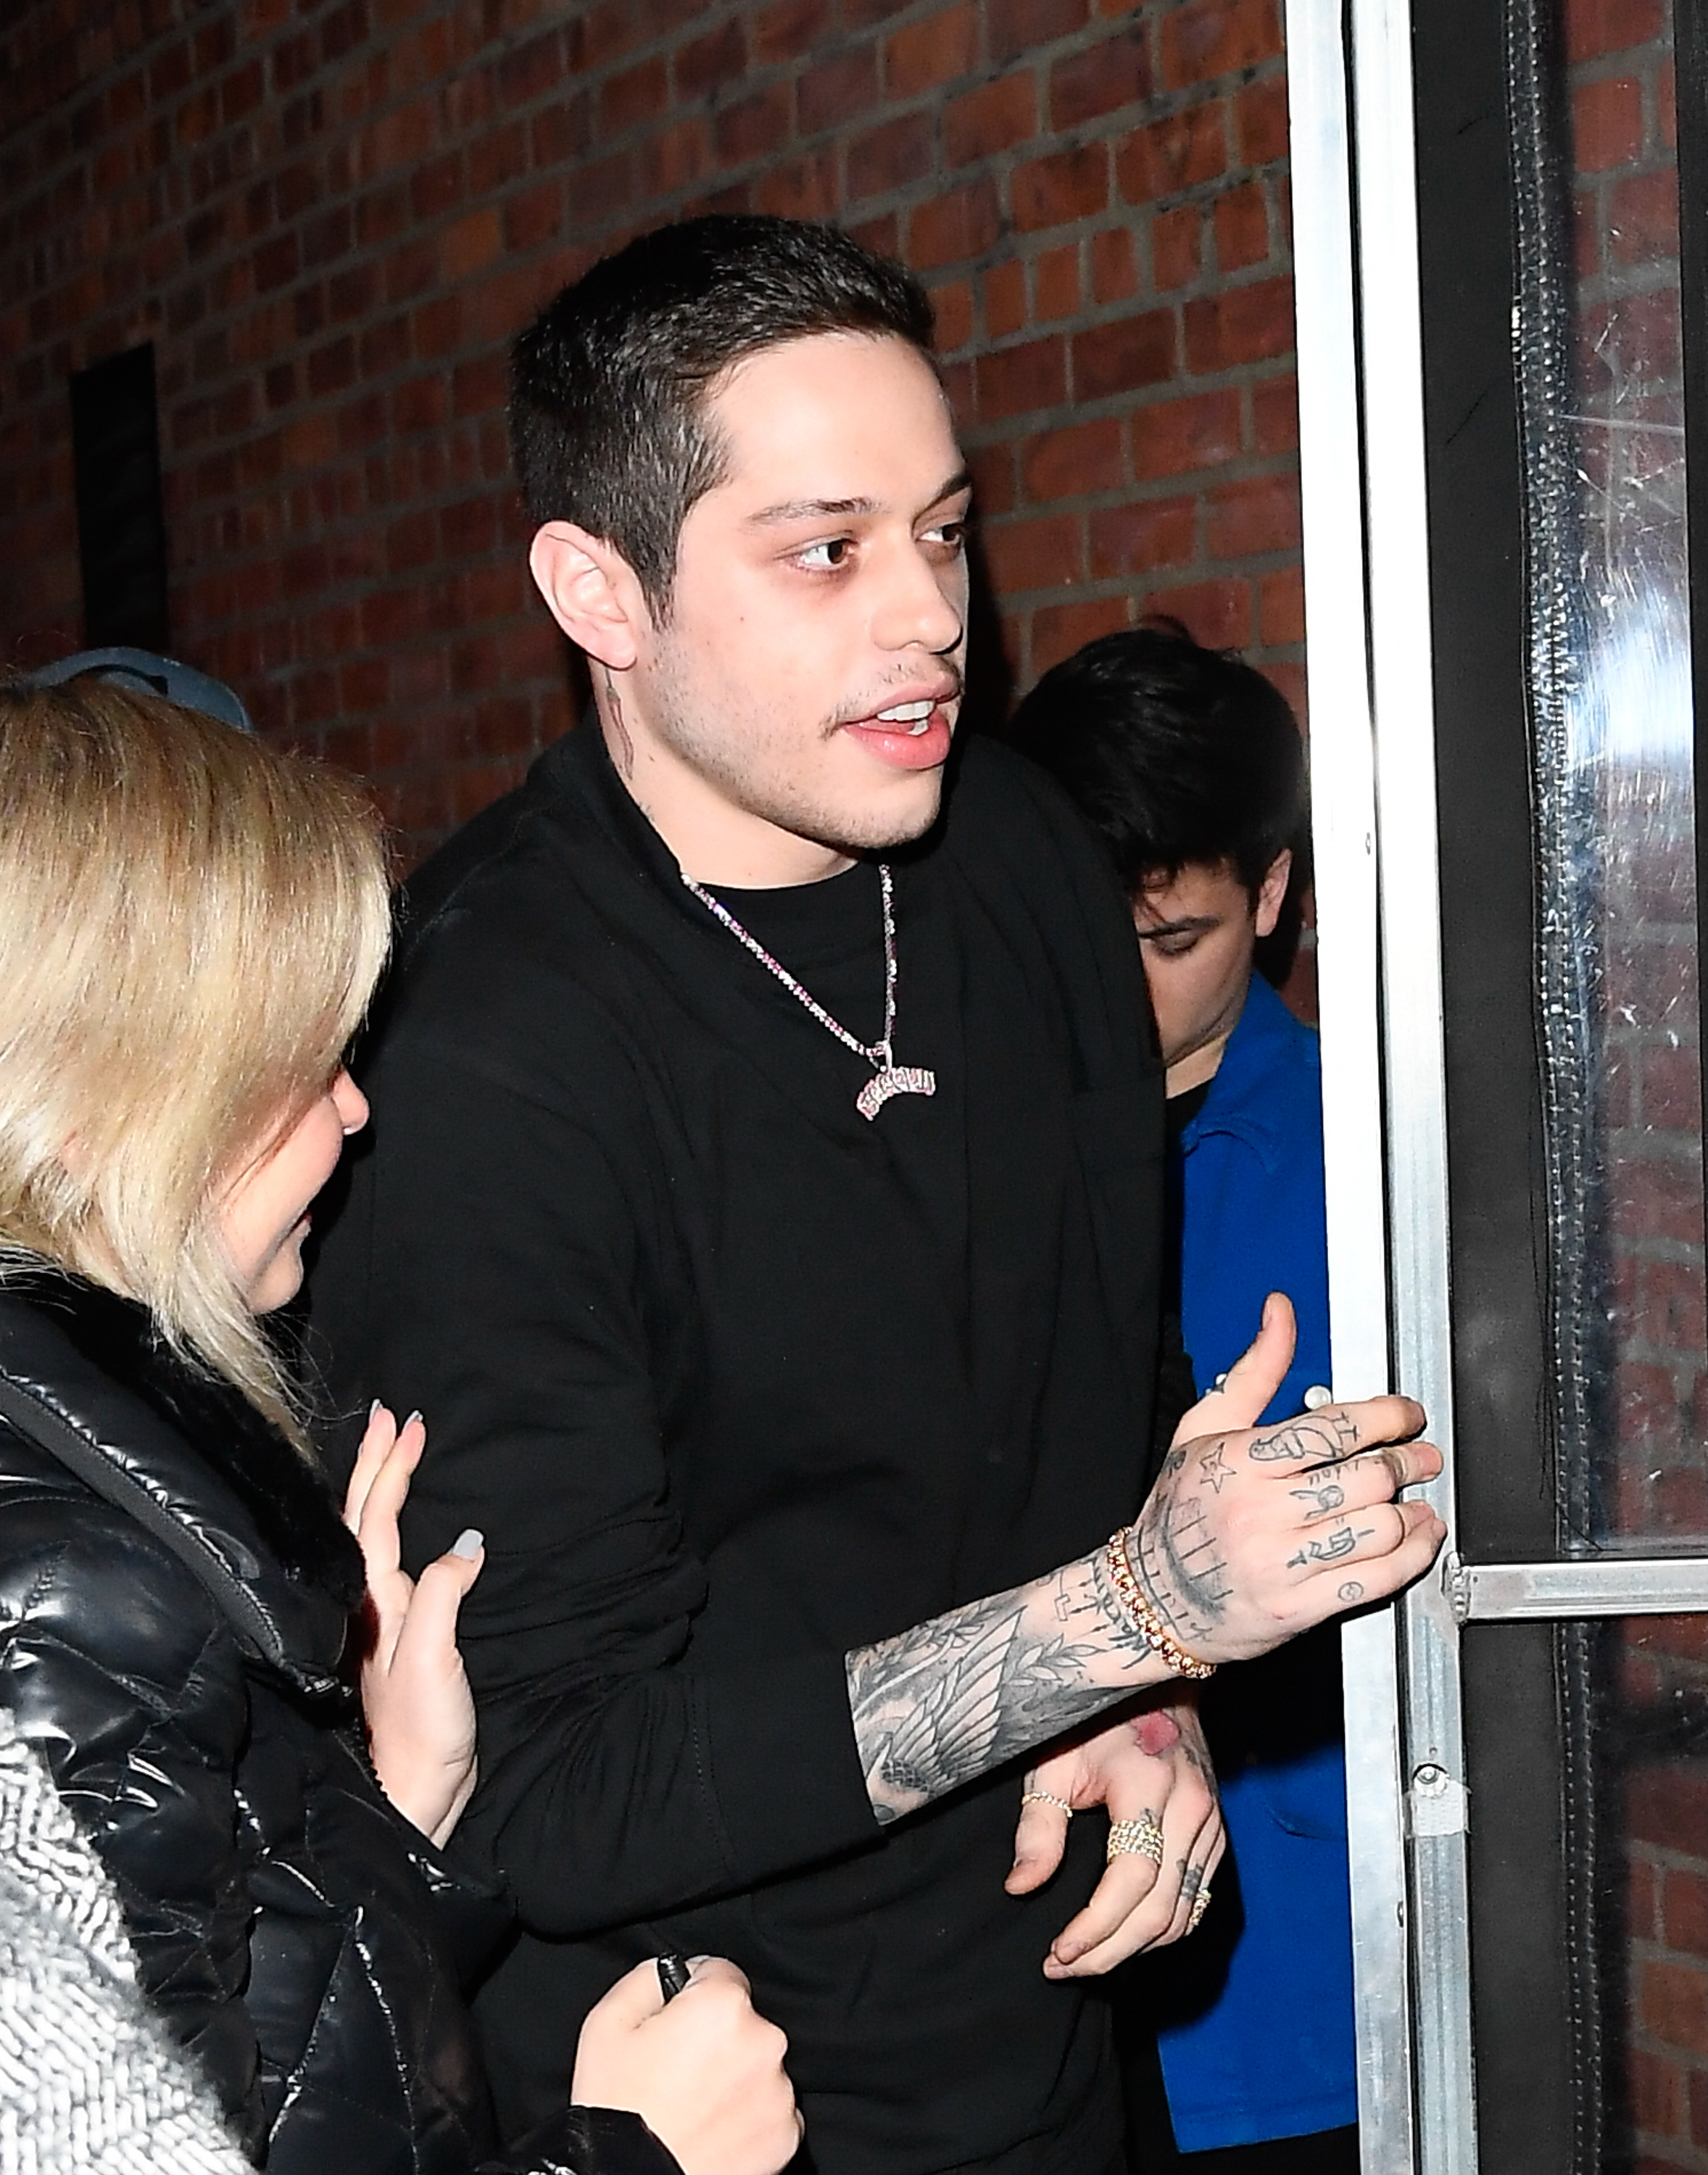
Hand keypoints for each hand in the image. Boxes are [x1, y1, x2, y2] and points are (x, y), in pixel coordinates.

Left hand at [343, 1403, 482, 1847]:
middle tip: (388, 1415)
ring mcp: (382, 1623)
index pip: (378, 1519)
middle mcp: (370, 1606)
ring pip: (369, 1537)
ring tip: (390, 1452)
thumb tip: (467, 1543)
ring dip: (378, 1489)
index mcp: (374, 1603)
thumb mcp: (434, 1661)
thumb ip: (443, 1597)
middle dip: (375, 1463)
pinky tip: (403, 1525)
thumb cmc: (420, 1735)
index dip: (392, 1469)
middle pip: (363, 1518)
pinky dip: (391, 1527)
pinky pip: (388, 1563)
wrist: (415, 1797)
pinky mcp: (400, 1642)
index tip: (409, 1424)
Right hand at [572, 1957, 801, 2174]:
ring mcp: (780, 2091)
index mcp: (724, 2005)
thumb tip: (672, 1969)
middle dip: (714, 2036)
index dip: (691, 1994)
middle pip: (741, 2020)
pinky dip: (747, 2113)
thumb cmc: (617, 2108)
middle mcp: (764, 2041)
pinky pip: (769, 2106)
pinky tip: (713, 2127)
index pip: (717, 1972)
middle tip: (677, 2071)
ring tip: (693, 2104)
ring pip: (757, 2063)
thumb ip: (648, 1976)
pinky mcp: (787, 2133)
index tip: (674, 2023)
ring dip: (734, 2074)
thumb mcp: (607, 2021)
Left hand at [1006, 1699, 1224, 1975]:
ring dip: (1137, 1948)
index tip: (1058, 1951)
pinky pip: (1199, 1898)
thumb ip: (1039, 1824)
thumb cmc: (1094, 1716)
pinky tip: (1128, 1937)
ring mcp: (1210, 1822)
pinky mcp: (1216, 1831)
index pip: (1131, 1880)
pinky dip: (1165, 1928)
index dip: (1095, 1927)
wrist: (1155, 1677)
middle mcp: (1191, 1809)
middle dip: (1110, 1951)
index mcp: (1149, 1786)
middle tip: (1063, 1967)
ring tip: (1089, 1960)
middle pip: (1161, 1909)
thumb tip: (1021, 1887)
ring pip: (1185, 1913)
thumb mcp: (1055, 1760)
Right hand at [1129, 1294, 1446, 1667]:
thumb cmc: (1180, 1508)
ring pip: (1376, 1529)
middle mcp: (1261, 1511)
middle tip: (1421, 1456)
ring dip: (1414, 1513)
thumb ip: (1255, 1370)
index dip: (1384, 1417)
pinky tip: (1417, 1541)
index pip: (1331, 1430)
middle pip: (1365, 1478)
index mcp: (1241, 1461)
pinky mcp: (1299, 1607)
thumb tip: (1281, 1314)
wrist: (1153, 1595)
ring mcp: (1281, 1563)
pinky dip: (1410, 1558)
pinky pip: (1373, 1580)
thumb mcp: (1204, 1427)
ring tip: (1419, 1501)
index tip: (1405, 1415)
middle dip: (1407, 1462)